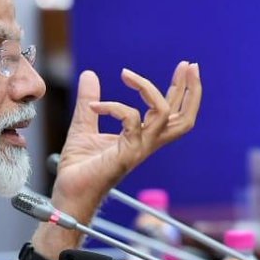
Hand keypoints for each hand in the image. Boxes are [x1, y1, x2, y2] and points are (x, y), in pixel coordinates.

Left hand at [53, 62, 201, 217]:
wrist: (69, 194)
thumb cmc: (79, 169)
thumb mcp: (83, 126)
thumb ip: (88, 102)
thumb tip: (89, 74)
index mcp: (142, 138)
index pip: (172, 112)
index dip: (182, 90)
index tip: (184, 66)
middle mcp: (147, 144)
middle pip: (184, 118)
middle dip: (190, 90)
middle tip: (190, 64)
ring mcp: (140, 149)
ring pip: (165, 115)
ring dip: (149, 89)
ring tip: (127, 74)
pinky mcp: (128, 154)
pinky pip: (132, 120)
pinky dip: (113, 107)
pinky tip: (94, 107)